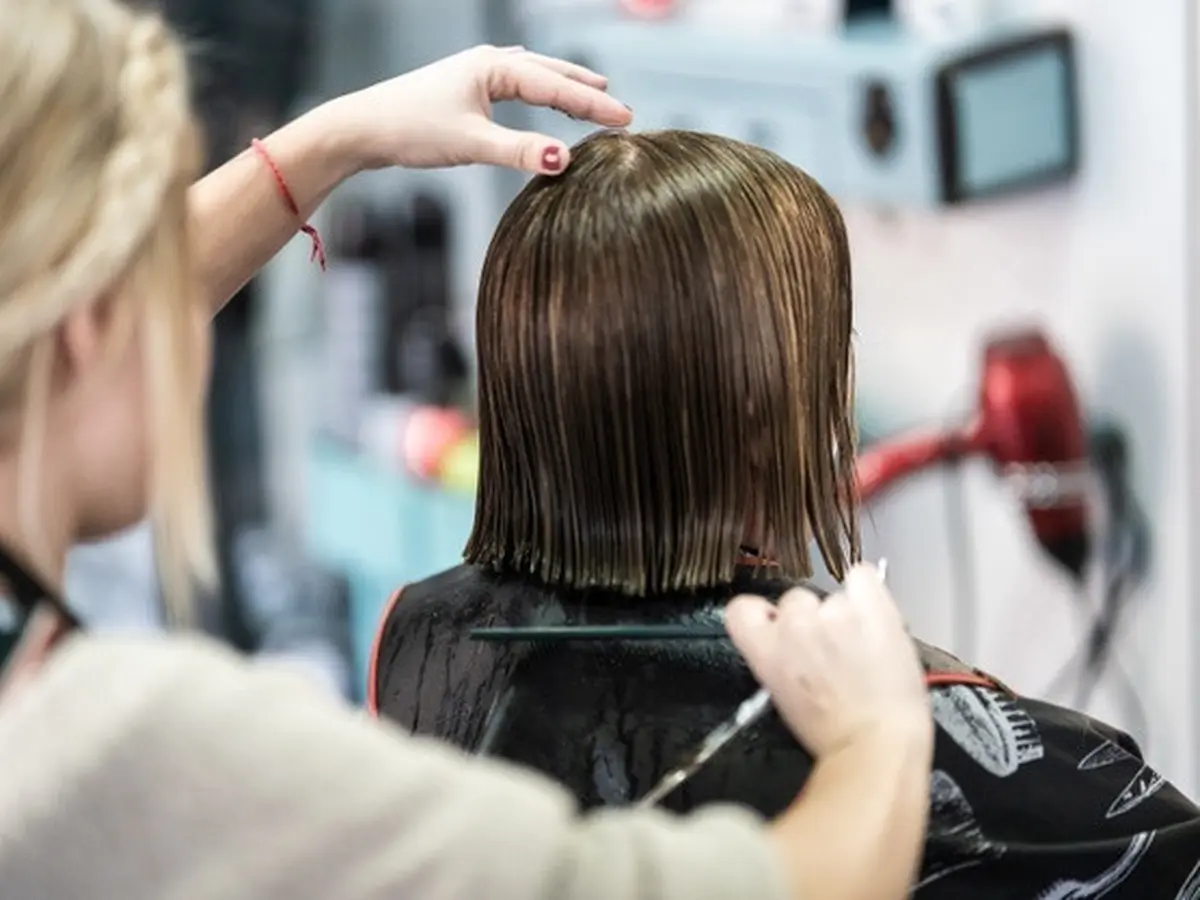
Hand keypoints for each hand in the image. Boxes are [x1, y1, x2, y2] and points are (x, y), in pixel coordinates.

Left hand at [323, 45, 632, 175]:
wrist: (363, 128)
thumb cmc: (411, 130)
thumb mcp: (471, 145)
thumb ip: (519, 151)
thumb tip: (565, 159)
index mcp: (493, 69)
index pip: (555, 86)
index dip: (592, 104)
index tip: (626, 119)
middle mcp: (488, 64)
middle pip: (549, 74)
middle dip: (585, 92)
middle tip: (621, 110)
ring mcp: (476, 74)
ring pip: (533, 77)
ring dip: (564, 87)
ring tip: (594, 93)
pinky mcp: (466, 90)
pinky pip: (516, 85)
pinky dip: (538, 90)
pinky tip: (540, 90)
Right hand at [726, 564, 930, 758]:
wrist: (877, 743)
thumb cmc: (831, 734)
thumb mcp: (783, 697)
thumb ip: (778, 659)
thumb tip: (790, 645)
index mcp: (764, 647)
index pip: (743, 608)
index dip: (764, 616)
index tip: (779, 627)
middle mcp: (794, 622)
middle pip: (796, 600)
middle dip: (812, 619)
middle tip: (835, 650)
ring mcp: (833, 610)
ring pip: (834, 595)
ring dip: (847, 614)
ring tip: (865, 647)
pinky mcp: (871, 604)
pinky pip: (863, 577)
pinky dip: (869, 593)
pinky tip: (876, 618)